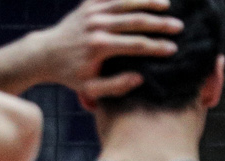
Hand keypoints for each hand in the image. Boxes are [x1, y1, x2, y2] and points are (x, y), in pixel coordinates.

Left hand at [31, 0, 181, 99]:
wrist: (45, 53)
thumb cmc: (70, 74)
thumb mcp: (90, 88)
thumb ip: (115, 86)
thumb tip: (140, 78)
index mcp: (100, 47)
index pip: (136, 45)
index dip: (157, 47)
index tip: (173, 49)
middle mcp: (97, 25)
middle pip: (135, 21)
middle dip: (160, 23)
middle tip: (178, 26)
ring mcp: (93, 11)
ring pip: (126, 3)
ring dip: (148, 2)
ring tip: (167, 5)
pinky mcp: (89, 4)